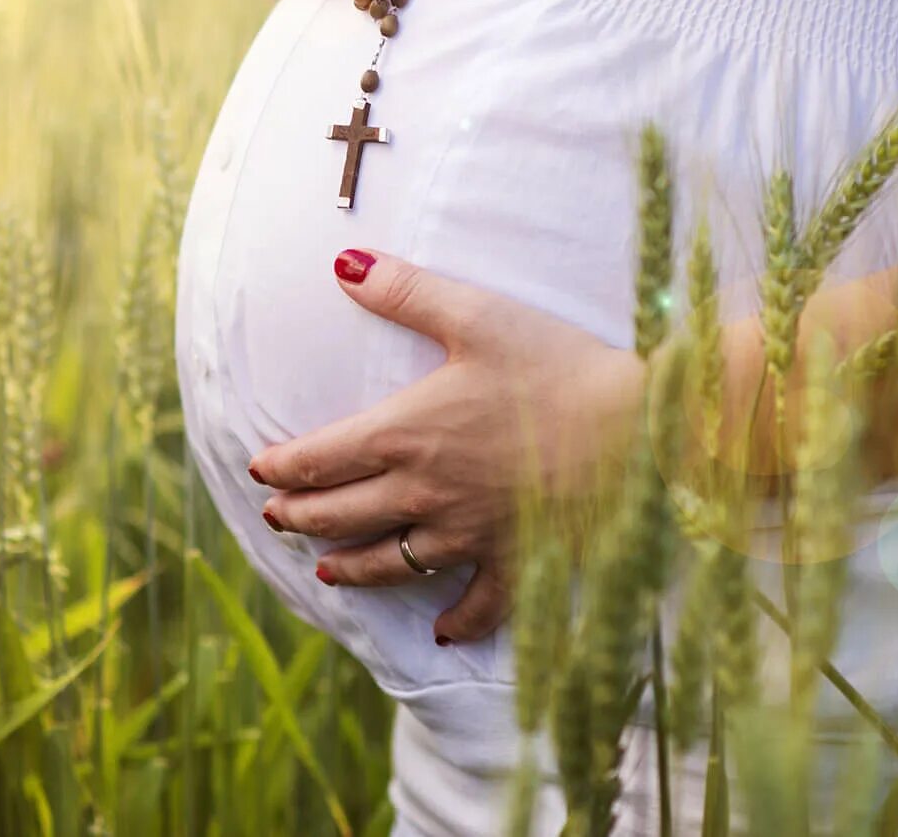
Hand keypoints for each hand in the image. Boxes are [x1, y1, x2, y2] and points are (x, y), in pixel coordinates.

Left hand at [247, 250, 645, 644]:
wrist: (636, 430)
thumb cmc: (556, 366)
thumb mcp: (477, 315)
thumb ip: (406, 292)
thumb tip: (344, 263)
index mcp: (406, 433)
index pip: (321, 458)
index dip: (283, 464)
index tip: (261, 466)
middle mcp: (424, 493)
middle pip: (340, 515)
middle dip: (300, 516)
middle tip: (276, 516)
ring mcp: (467, 534)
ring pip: (389, 564)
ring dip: (350, 569)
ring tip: (327, 572)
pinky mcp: (515, 561)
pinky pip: (476, 605)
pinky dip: (455, 621)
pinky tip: (441, 634)